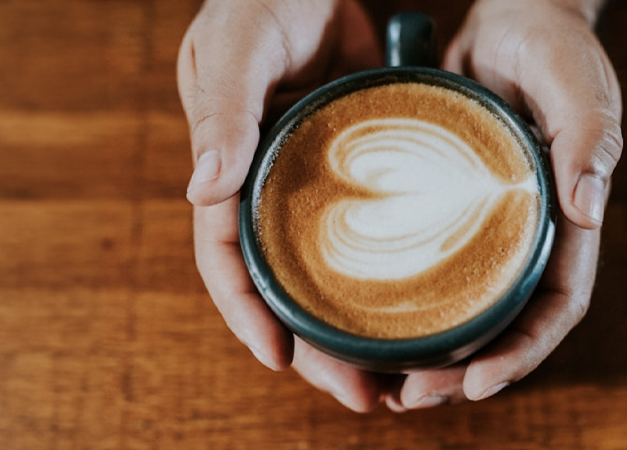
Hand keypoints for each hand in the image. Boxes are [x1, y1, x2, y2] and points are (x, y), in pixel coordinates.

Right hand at [177, 0, 385, 411]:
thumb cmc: (260, 0)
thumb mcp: (235, 49)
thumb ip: (222, 114)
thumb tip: (203, 193)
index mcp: (231, 172)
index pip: (228, 258)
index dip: (246, 312)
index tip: (279, 356)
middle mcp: (272, 190)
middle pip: (287, 284)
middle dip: (315, 343)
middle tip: (360, 391)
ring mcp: (316, 186)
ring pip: (332, 273)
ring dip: (357, 326)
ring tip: (393, 375)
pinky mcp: (359, 172)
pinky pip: (375, 234)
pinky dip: (391, 276)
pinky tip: (424, 308)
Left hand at [383, 0, 622, 409]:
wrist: (512, 19)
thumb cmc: (553, 46)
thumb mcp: (575, 83)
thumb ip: (590, 139)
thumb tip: (588, 211)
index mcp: (567, 218)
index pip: (557, 304)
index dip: (526, 350)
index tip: (483, 381)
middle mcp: (528, 232)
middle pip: (506, 322)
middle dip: (470, 367)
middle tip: (418, 394)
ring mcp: (486, 225)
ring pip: (466, 305)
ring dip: (435, 349)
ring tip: (391, 380)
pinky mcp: (448, 208)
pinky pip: (431, 265)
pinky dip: (408, 300)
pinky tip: (369, 319)